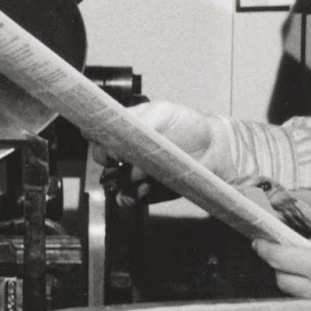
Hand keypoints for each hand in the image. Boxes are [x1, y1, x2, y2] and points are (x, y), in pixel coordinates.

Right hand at [97, 100, 234, 203]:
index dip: (96, 138)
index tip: (106, 140)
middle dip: (109, 159)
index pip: (98, 133)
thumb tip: (120, 141)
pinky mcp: (145, 192)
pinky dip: (132, 196)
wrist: (213, 149)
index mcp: (126, 128)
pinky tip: (146, 188)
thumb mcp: (163, 112)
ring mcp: (134, 173)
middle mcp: (126, 151)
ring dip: (123, 179)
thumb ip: (140, 120)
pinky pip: (129, 199)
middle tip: (123, 157)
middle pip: (101, 158)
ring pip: (113, 181)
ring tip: (142, 175)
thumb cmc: (188, 126)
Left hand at [252, 224, 310, 309]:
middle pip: (282, 281)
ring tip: (304, 267)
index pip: (280, 259)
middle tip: (283, 252)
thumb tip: (300, 248)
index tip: (259, 242)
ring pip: (296, 296)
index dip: (265, 249)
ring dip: (294, 281)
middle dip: (279, 266)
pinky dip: (310, 293)